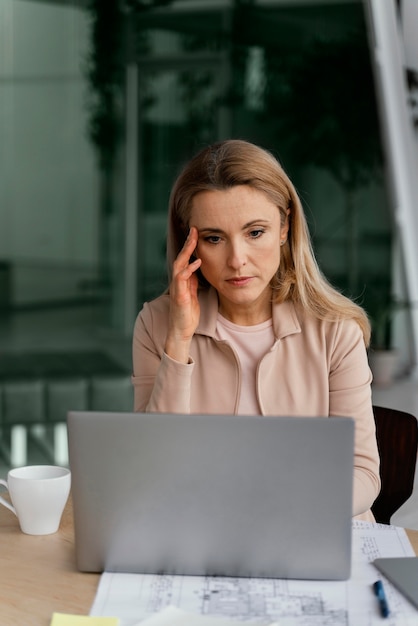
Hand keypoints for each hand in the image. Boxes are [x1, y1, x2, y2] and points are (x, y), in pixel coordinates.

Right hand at [165, 227, 201, 362]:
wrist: (181, 331)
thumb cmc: (187, 314)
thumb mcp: (192, 293)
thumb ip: (193, 281)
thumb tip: (197, 267)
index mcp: (182, 280)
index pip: (185, 259)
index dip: (190, 246)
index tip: (197, 233)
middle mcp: (178, 282)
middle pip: (181, 257)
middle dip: (187, 243)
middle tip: (194, 229)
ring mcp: (177, 288)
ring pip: (179, 264)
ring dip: (186, 251)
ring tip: (193, 239)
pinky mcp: (179, 296)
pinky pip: (182, 279)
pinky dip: (189, 269)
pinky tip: (197, 262)